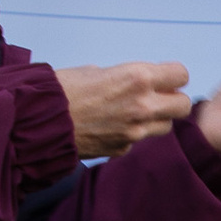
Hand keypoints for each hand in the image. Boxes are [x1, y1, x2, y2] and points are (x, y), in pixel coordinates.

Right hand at [56, 60, 190, 155]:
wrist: (37, 121)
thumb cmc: (61, 90)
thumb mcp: (95, 71)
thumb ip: (121, 77)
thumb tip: (130, 82)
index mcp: (137, 77)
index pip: (181, 75)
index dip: (172, 76)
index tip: (162, 77)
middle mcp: (142, 105)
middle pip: (182, 105)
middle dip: (172, 100)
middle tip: (156, 97)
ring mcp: (135, 131)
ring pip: (165, 126)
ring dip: (155, 119)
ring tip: (132, 113)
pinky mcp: (122, 149)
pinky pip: (138, 140)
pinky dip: (131, 134)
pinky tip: (111, 127)